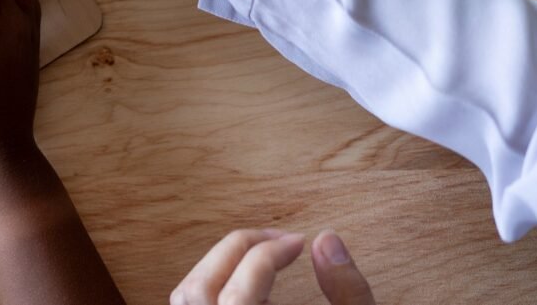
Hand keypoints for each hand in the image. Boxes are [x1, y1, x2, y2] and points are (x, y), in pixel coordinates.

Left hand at [171, 229, 375, 304]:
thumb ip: (350, 294)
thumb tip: (329, 239)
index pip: (241, 291)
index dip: (271, 254)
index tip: (301, 242)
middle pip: (200, 288)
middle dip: (239, 250)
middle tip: (280, 240)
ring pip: (187, 296)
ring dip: (219, 263)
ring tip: (262, 253)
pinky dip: (210, 284)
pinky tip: (244, 279)